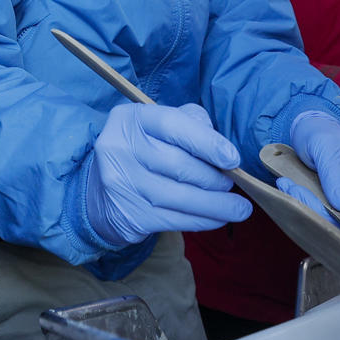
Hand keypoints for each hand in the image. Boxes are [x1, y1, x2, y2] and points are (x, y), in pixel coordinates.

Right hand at [81, 103, 252, 247]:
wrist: (100, 192)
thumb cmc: (142, 152)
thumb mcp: (157, 126)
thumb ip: (190, 123)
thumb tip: (222, 146)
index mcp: (129, 119)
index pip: (172, 124)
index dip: (207, 142)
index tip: (232, 158)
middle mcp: (120, 149)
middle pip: (178, 164)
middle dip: (213, 177)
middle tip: (231, 182)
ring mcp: (122, 184)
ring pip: (180, 197)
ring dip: (217, 205)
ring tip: (239, 208)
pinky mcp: (130, 215)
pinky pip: (176, 220)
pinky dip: (203, 220)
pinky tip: (219, 218)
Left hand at [289, 111, 339, 217]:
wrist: (318, 134)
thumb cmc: (323, 136)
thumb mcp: (326, 148)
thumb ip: (336, 176)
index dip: (337, 217)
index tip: (303, 196)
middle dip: (317, 209)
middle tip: (289, 186)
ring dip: (310, 207)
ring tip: (289, 184)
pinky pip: (334, 219)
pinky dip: (312, 207)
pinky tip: (296, 189)